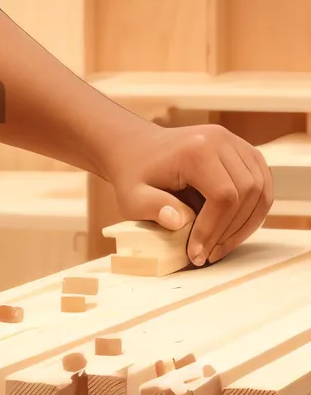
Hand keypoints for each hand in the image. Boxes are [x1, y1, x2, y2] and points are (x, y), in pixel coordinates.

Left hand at [103, 122, 273, 264]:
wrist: (137, 147)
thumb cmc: (134, 174)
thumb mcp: (132, 195)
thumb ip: (151, 208)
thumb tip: (176, 221)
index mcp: (195, 149)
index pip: (223, 195)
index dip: (214, 230)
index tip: (197, 254)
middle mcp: (220, 139)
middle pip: (247, 193)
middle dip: (231, 231)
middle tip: (210, 254)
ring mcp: (235, 142)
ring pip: (260, 191)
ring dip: (245, 225)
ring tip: (220, 246)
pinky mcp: (244, 150)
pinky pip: (262, 185)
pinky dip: (253, 211)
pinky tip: (231, 230)